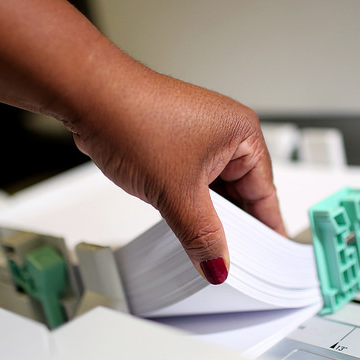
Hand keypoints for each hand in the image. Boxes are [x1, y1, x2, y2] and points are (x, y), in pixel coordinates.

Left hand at [65, 56, 285, 283]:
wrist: (90, 97)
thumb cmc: (133, 118)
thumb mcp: (177, 192)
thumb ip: (202, 235)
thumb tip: (217, 263)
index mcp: (242, 134)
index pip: (265, 192)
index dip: (266, 229)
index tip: (269, 259)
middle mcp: (225, 133)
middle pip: (241, 193)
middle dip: (234, 227)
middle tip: (230, 260)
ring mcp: (200, 138)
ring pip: (215, 190)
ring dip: (208, 216)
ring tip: (205, 246)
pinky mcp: (176, 144)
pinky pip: (194, 183)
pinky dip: (191, 205)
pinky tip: (185, 226)